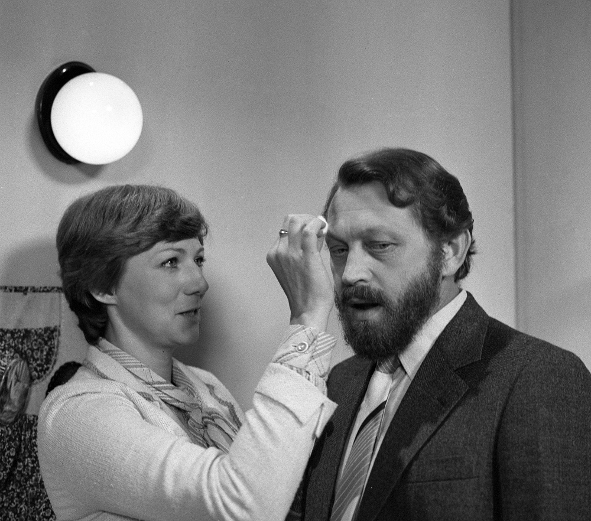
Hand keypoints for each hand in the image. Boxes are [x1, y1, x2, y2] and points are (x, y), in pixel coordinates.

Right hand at [266, 215, 332, 330]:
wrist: (308, 311)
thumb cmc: (306, 293)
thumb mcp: (296, 268)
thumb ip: (301, 250)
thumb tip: (315, 232)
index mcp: (274, 255)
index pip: (285, 229)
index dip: (301, 226)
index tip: (314, 232)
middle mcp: (279, 252)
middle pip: (289, 220)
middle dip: (306, 219)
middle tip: (318, 229)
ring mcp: (290, 254)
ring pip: (297, 221)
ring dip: (312, 220)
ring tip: (322, 230)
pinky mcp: (305, 256)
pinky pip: (309, 230)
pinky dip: (318, 224)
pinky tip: (325, 229)